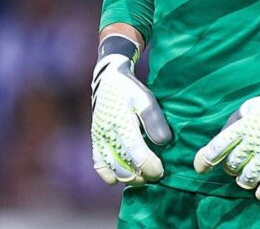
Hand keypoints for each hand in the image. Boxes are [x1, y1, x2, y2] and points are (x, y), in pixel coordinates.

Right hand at [90, 36, 171, 185]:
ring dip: (128, 178)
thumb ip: (154, 120)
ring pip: (112, 170)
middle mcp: (108, 134)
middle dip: (142, 176)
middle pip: (124, 168)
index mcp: (122, 123)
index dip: (151, 167)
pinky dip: (110, 176)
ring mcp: (99, 139)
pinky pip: (99, 166)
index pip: (138, 155)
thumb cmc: (130, 90)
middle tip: (155, 174)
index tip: (161, 170)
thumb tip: (164, 143)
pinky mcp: (95, 141)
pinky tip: (120, 177)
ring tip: (141, 176)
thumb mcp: (145, 99)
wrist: (108, 80)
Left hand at [193, 61, 259, 200]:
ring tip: (246, 174)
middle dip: (228, 168)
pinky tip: (259, 191)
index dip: (204, 161)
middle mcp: (253, 142)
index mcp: (242, 127)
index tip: (201, 168)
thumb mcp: (247, 108)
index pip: (217, 148)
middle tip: (235, 162)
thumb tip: (221, 142)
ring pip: (247, 178)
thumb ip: (233, 124)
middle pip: (231, 166)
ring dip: (242, 179)